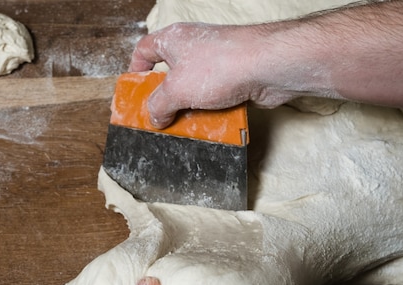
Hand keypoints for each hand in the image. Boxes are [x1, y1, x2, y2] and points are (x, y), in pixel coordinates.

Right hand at [129, 22, 294, 128]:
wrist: (268, 67)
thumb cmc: (222, 65)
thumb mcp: (176, 90)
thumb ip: (158, 105)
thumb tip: (154, 117)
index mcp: (174, 40)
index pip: (145, 50)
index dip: (136, 70)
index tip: (134, 91)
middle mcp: (194, 48)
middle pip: (169, 74)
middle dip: (164, 98)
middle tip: (158, 116)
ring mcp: (215, 63)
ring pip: (192, 90)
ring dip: (186, 110)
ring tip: (182, 126)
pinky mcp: (233, 79)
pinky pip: (212, 99)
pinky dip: (208, 113)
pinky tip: (206, 126)